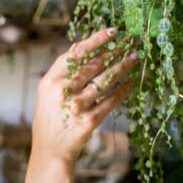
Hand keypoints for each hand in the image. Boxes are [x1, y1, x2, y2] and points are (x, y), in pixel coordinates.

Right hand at [30, 28, 138, 168]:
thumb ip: (62, 70)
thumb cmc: (50, 118)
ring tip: (135, 58)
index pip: (76, 54)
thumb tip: (79, 45)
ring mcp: (76, 107)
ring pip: (105, 81)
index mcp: (50, 81)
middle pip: (94, 65)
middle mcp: (62, 92)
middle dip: (115, 51)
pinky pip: (111, 101)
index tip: (113, 31)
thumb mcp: (47, 92)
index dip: (96, 40)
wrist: (50, 151)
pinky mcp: (89, 121)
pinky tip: (133, 83)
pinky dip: (124, 91)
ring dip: (123, 67)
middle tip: (131, 42)